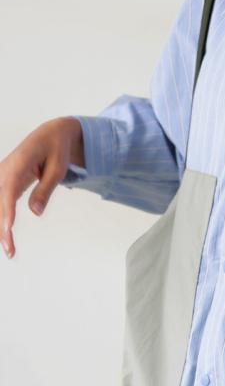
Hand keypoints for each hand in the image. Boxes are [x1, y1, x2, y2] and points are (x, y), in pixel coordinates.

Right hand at [0, 116, 83, 258]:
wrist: (50, 134)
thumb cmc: (56, 149)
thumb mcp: (57, 169)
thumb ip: (45, 189)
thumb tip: (35, 213)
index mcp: (18, 164)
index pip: (8, 191)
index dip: (6, 211)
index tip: (7, 228)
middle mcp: (4, 170)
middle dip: (2, 228)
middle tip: (10, 250)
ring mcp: (2, 176)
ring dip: (0, 227)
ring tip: (10, 250)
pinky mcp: (5, 183)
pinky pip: (1, 203)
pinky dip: (2, 219)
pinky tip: (6, 236)